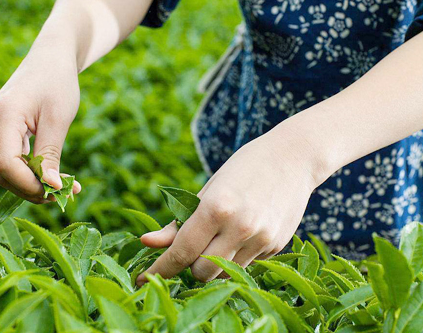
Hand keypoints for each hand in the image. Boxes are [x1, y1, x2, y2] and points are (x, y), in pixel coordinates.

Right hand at [0, 40, 80, 203]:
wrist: (51, 58)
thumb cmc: (58, 82)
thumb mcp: (58, 119)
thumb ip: (50, 154)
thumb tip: (50, 187)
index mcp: (4, 115)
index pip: (6, 164)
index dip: (29, 184)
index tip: (58, 191)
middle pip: (3, 171)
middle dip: (31, 188)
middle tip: (64, 194)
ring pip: (6, 168)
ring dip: (33, 182)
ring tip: (64, 187)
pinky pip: (11, 158)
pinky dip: (30, 171)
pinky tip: (53, 176)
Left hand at [137, 127, 321, 284]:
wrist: (293, 158)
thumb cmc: (241, 170)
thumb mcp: (206, 191)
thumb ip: (178, 223)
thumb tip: (145, 242)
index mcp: (215, 208)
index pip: (181, 252)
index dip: (160, 269)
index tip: (142, 279)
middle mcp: (240, 227)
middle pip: (201, 272)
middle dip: (190, 266)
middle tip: (192, 247)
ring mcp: (261, 239)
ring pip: (224, 274)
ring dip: (213, 264)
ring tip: (219, 237)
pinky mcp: (276, 246)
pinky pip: (245, 265)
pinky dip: (235, 257)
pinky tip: (243, 232)